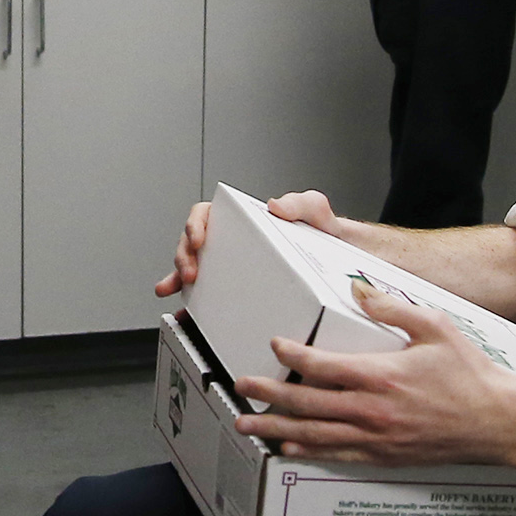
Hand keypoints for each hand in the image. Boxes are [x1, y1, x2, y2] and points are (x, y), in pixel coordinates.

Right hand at [158, 191, 343, 296]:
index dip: (195, 224)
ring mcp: (231, 266)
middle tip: (191, 272)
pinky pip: (208, 296)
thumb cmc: (322, 234)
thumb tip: (276, 205)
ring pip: (192, 268)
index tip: (198, 239)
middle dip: (184, 256)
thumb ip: (301, 202)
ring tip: (177, 289)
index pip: (206, 214)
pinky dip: (193, 306)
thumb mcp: (315, 211)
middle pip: (192, 243)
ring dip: (177, 278)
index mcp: (242, 220)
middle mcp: (231, 242)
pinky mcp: (236, 289)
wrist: (339, 263)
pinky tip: (186, 314)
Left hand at [231, 282, 515, 464]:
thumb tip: (358, 288)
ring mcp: (377, 437)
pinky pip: (338, 455)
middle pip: (307, 404)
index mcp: (381, 375)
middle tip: (242, 387)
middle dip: (269, 395)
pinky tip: (289, 449)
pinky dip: (310, 452)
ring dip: (277, 430)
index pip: (322, 366)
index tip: (273, 345)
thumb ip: (392, 308)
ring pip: (315, 434)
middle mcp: (372, 410)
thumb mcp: (434, 328)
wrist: (498, 422)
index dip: (292, 356)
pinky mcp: (385, 456)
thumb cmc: (470, 375)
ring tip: (248, 424)